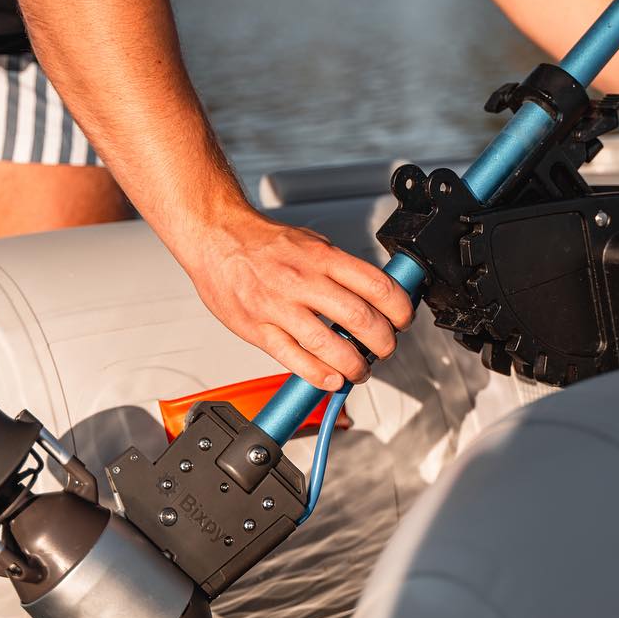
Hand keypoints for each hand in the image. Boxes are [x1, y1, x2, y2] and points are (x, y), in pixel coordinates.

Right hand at [184, 211, 413, 391]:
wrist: (215, 237)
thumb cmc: (262, 243)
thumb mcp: (311, 242)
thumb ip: (340, 269)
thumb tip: (373, 292)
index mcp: (322, 257)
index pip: (376, 285)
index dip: (399, 309)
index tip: (403, 320)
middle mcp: (303, 280)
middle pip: (359, 318)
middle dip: (383, 342)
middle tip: (385, 349)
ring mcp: (279, 306)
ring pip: (329, 344)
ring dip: (355, 365)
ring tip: (360, 370)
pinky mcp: (258, 328)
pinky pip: (293, 358)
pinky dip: (318, 374)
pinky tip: (332, 379)